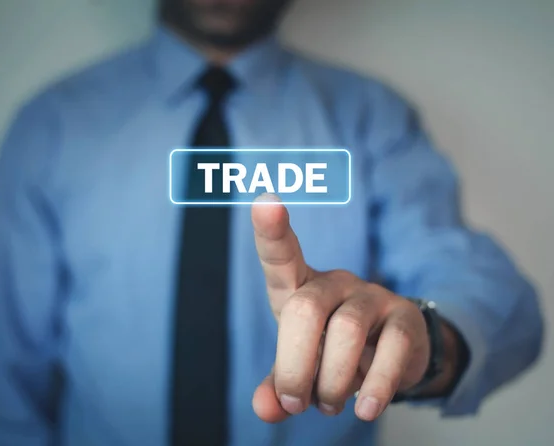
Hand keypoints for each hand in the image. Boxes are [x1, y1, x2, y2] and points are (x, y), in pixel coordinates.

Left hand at [250, 195, 432, 422]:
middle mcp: (334, 282)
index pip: (281, 254)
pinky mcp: (405, 318)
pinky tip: (366, 408)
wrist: (390, 351)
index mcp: (300, 285)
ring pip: (346, 331)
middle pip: (307, 309)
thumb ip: (279, 385)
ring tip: (330, 406)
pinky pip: (391, 349)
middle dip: (295, 365)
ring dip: (332, 382)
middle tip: (296, 401)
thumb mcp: (300, 364)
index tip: (265, 202)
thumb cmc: (330, 349)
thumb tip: (266, 409)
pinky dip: (376, 386)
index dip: (271, 230)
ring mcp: (372, 296)